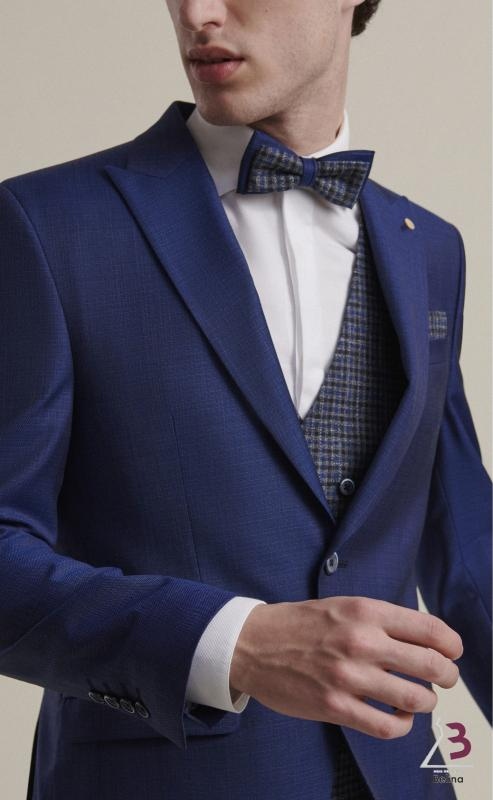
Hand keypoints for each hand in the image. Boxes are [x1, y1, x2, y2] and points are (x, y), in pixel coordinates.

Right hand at [229, 596, 462, 738]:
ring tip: (420, 698)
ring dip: (425, 701)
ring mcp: (349, 676)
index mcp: (365, 611)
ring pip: (414, 698)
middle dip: (447, 675)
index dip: (450, 643)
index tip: (453, 651)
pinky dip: (402, 725)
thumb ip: (378, 619)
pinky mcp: (335, 707)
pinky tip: (398, 717)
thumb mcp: (341, 606)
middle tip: (445, 678)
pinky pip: (387, 726)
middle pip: (430, 665)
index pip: (428, 628)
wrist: (252, 644)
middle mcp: (362, 641)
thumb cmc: (298, 624)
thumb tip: (421, 637)